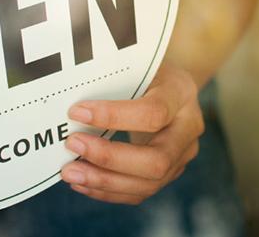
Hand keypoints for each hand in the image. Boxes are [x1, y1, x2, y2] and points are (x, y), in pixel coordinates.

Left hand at [60, 65, 203, 204]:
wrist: (170, 88)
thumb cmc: (147, 73)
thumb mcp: (137, 67)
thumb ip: (112, 82)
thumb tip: (69, 103)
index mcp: (182, 95)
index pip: (153, 113)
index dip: (114, 116)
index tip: (76, 112)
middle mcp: (188, 130)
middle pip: (157, 160)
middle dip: (110, 158)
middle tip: (72, 146)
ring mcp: (181, 156)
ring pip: (148, 184)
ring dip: (104, 181)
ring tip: (69, 172)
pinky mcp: (168, 174)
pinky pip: (139, 192)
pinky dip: (107, 191)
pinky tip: (82, 182)